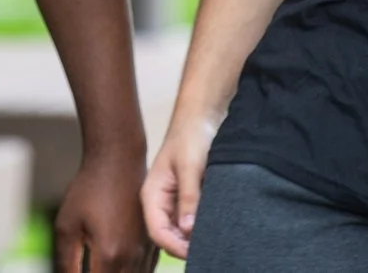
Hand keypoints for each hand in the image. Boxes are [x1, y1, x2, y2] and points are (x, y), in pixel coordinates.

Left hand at [53, 149, 155, 272]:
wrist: (118, 162)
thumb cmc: (89, 190)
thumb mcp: (67, 226)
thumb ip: (66, 262)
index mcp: (110, 255)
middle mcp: (132, 257)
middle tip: (91, 266)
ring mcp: (146, 250)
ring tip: (100, 265)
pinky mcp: (153, 243)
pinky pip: (146, 271)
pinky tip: (118, 266)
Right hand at [139, 111, 213, 260]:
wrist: (201, 117)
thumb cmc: (191, 136)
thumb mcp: (190, 165)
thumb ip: (189, 197)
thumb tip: (189, 229)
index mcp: (152, 195)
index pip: (157, 232)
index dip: (175, 246)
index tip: (197, 251)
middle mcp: (160, 203)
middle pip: (169, 236)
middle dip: (186, 246)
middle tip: (210, 246)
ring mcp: (174, 202)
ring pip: (181, 232)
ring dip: (194, 237)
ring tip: (215, 237)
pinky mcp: (188, 200)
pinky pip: (191, 221)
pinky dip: (201, 227)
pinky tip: (215, 226)